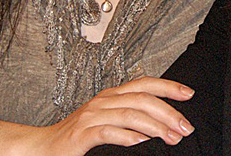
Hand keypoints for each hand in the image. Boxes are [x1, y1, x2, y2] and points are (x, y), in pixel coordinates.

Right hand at [28, 76, 194, 155]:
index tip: (189, 93)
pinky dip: (126, 136)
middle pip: (141, 98)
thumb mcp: (107, 120)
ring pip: (129, 114)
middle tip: (185, 127)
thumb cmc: (76, 136)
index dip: (168, 86)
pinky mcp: (81, 134)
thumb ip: (130, 116)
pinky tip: (140, 141)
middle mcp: (103, 101)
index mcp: (111, 95)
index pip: (144, 83)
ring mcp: (91, 116)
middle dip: (168, 111)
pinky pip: (107, 132)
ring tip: (170, 137)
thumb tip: (162, 123)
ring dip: (154, 126)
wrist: (41, 147)